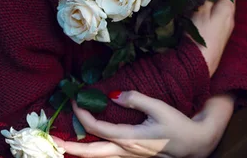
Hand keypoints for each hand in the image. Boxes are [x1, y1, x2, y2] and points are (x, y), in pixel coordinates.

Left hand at [53, 91, 234, 157]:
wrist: (194, 144)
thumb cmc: (177, 124)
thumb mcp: (158, 107)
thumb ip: (135, 99)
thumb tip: (113, 94)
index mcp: (130, 139)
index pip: (99, 129)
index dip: (84, 116)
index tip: (74, 101)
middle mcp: (126, 151)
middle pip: (92, 153)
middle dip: (70, 147)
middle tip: (52, 139)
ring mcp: (128, 156)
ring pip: (98, 157)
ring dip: (79, 151)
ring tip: (62, 144)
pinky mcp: (132, 155)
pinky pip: (107, 156)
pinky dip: (92, 151)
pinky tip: (85, 145)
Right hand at [190, 0, 234, 76]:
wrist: (202, 61)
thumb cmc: (201, 33)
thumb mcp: (201, 10)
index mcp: (228, 8)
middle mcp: (231, 17)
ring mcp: (227, 27)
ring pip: (224, 7)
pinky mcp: (222, 35)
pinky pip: (220, 16)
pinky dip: (214, 9)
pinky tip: (204, 9)